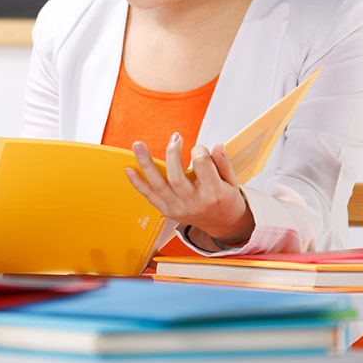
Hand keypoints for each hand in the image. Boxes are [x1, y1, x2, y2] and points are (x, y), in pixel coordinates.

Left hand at [125, 133, 254, 245]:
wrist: (223, 225)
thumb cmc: (226, 201)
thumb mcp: (232, 182)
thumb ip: (223, 163)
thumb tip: (217, 146)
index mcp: (213, 194)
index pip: (202, 166)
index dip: (200, 151)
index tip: (200, 148)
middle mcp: (194, 202)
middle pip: (176, 176)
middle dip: (172, 153)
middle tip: (175, 138)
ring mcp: (178, 208)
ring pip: (158, 184)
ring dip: (146, 163)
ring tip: (138, 145)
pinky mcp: (167, 210)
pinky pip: (149, 196)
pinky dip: (137, 182)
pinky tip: (129, 169)